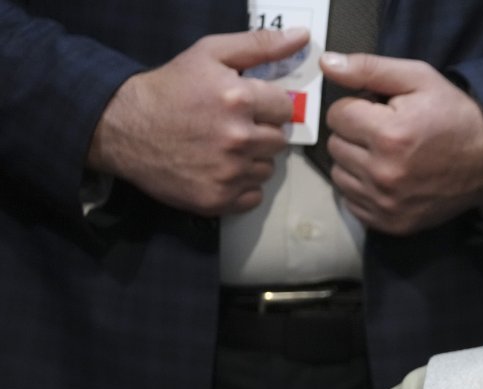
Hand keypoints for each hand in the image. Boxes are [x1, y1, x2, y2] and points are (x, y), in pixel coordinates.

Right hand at [87, 28, 308, 214]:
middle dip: (261, 132)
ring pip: (267, 169)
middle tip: (232, 126)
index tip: (248, 106)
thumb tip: (302, 37)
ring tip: (223, 148)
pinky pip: (253, 196)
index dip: (268, 106)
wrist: (122, 127)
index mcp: (239, 99)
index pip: (286, 108)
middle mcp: (238, 138)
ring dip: (252, 160)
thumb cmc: (169, 88)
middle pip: (279, 140)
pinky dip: (241, 186)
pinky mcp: (217, 199)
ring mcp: (228, 172)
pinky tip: (219, 170)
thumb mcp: (209, 54)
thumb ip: (260, 45)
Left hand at [318, 52, 482, 234]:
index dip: (358, 107)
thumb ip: (369, 68)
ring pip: (339, 175)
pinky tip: (387, 178)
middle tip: (386, 132)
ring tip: (386, 155)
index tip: (381, 111)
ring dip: (355, 162)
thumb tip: (327, 65)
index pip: (337, 115)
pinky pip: (352, 203)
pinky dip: (363, 189)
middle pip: (335, 145)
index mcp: (389, 135)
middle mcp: (384, 173)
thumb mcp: (419, 78)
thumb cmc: (455, 115)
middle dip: (355, 134)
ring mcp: (386, 203)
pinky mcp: (391, 223)